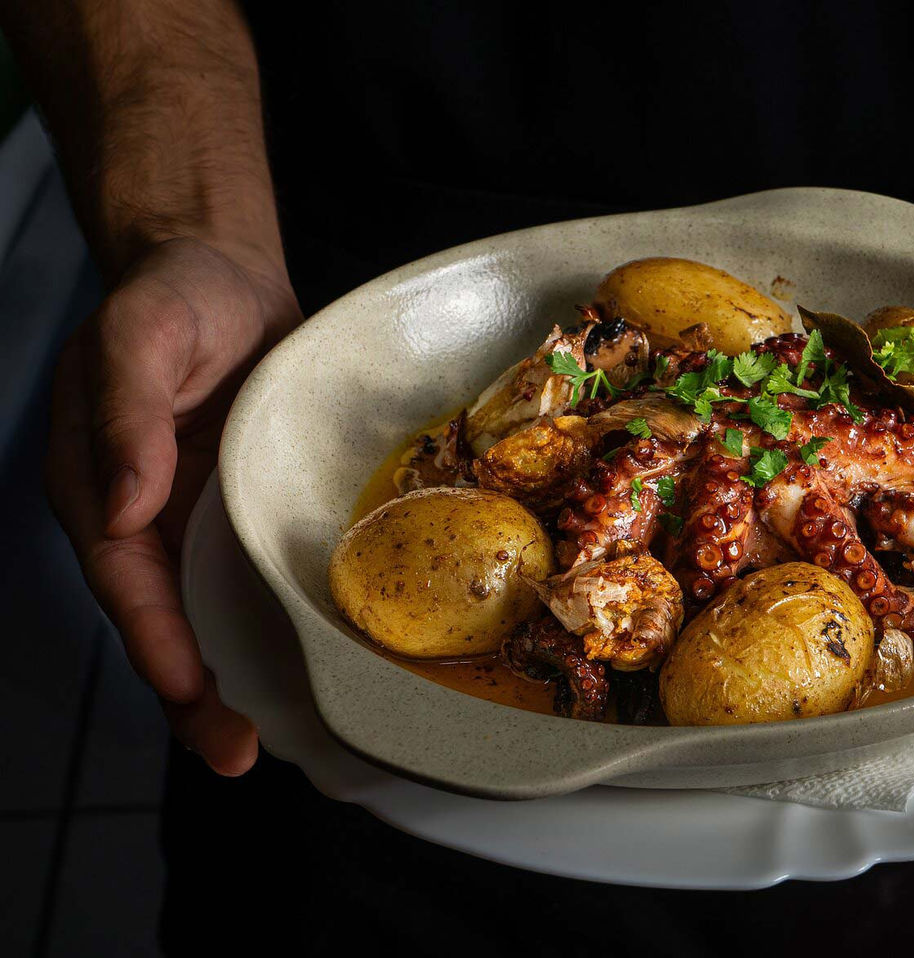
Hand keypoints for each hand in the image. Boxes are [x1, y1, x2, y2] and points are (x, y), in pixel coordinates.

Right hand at [47, 237, 301, 774]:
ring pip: (212, 610)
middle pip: (165, 618)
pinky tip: (312, 660)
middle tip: (238, 754)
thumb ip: (126, 415)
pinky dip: (276, 621)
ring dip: (239, 675)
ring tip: (278, 740)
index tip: (191, 693)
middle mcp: (147, 513)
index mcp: (103, 484)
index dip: (155, 642)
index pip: (124, 580)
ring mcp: (200, 515)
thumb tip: (120, 505)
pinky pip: (258, 573)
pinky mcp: (248, 507)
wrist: (223, 270)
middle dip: (194, 693)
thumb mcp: (143, 336)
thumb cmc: (174, 294)